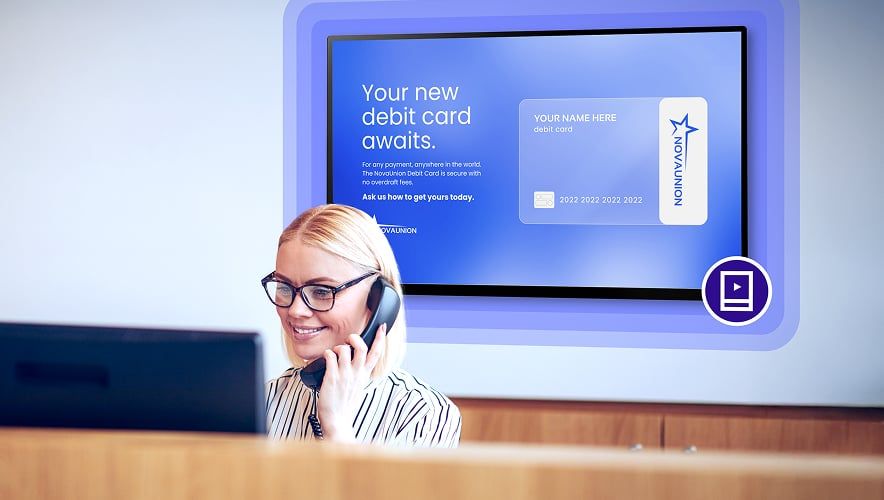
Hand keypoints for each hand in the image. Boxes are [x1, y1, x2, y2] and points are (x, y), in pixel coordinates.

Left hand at [316, 324, 386, 442]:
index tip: (382, 327)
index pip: (376, 354)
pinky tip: (326, 357)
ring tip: (335, 352)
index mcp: (364, 375)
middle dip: (355, 338)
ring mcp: (344, 376)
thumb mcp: (358, 387)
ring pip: (344, 350)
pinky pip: (330, 357)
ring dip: (339, 347)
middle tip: (350, 339)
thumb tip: (356, 360)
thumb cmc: (345, 404)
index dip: (380, 339)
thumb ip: (359, 373)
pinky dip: (327, 353)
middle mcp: (356, 374)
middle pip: (361, 348)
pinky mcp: (331, 378)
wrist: (337, 420)